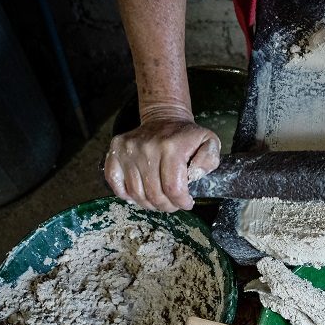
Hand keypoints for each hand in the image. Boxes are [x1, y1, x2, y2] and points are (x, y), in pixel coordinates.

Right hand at [104, 107, 220, 211]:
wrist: (164, 118)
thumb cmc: (186, 136)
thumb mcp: (209, 142)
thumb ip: (210, 159)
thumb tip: (197, 174)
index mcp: (171, 147)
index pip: (173, 188)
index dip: (181, 202)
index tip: (186, 203)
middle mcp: (147, 148)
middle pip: (154, 194)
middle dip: (167, 206)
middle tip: (173, 204)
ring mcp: (128, 150)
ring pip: (136, 193)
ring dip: (149, 203)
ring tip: (159, 199)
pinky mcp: (116, 151)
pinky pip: (115, 182)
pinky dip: (126, 194)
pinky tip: (139, 193)